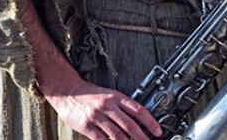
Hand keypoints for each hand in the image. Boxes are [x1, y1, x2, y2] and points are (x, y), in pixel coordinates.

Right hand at [44, 77, 161, 138]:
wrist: (68, 91)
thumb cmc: (91, 94)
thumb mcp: (110, 95)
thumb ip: (123, 106)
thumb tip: (138, 120)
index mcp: (117, 97)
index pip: (139, 110)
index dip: (151, 122)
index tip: (158, 131)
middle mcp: (108, 106)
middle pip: (130, 125)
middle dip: (142, 136)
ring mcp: (97, 116)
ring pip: (117, 134)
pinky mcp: (86, 126)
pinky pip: (101, 139)